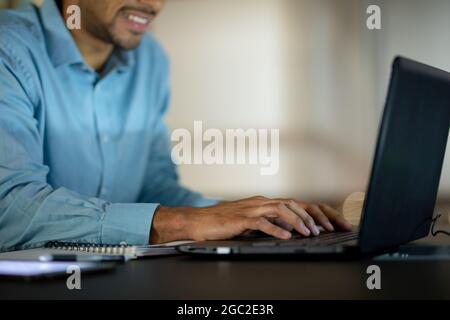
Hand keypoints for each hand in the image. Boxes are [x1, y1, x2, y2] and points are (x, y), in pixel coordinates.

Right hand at [150, 196, 351, 243]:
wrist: (200, 221)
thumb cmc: (225, 222)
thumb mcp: (252, 221)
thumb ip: (271, 221)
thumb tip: (290, 228)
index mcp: (266, 202)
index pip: (298, 203)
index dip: (318, 212)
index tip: (334, 222)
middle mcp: (262, 201)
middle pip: (295, 203)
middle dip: (314, 216)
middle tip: (328, 229)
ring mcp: (251, 208)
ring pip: (281, 209)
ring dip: (297, 222)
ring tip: (309, 233)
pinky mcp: (241, 218)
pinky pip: (261, 222)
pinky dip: (275, 229)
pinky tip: (285, 237)